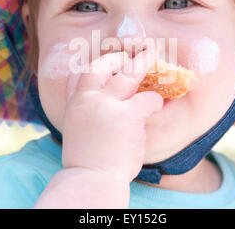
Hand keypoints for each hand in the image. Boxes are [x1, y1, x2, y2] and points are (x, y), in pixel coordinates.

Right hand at [61, 47, 163, 183]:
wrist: (91, 180)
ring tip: (152, 53)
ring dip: (142, 61)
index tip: (104, 63)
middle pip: (101, 66)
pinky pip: (148, 98)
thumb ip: (87, 113)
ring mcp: (107, 106)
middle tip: (128, 55)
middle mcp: (88, 100)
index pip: (79, 74)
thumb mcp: (78, 131)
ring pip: (128, 74)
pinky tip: (160, 103)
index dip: (93, 66)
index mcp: (74, 104)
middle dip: (116, 58)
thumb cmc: (87, 162)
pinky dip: (157, 100)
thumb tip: (105, 104)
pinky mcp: (127, 116)